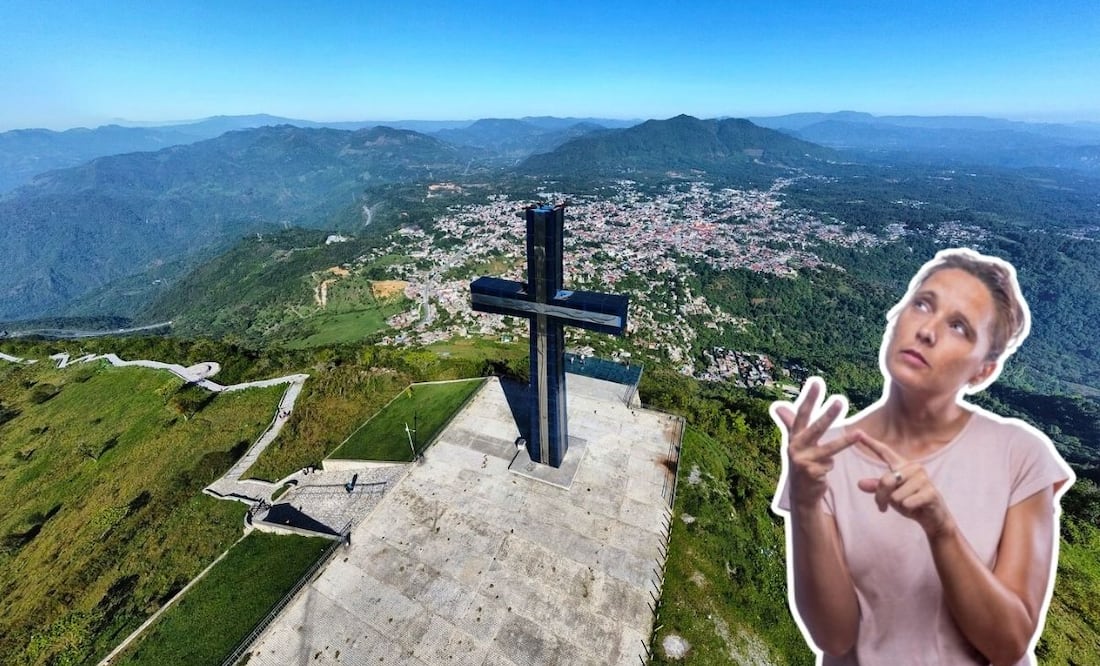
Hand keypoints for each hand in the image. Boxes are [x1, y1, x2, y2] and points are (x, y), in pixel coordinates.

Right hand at [772, 377, 856, 511]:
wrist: (800, 493)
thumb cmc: (801, 463)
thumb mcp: (795, 443)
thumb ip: (789, 424)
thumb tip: (778, 406)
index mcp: (794, 438)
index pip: (801, 415)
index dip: (809, 399)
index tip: (817, 382)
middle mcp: (795, 448)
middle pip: (815, 428)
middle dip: (828, 415)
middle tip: (840, 401)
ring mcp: (803, 461)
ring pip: (829, 449)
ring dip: (845, 442)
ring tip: (859, 434)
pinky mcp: (812, 473)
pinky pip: (829, 465)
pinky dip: (829, 466)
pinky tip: (822, 472)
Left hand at [854, 432, 955, 538]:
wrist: (932, 517)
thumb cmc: (909, 501)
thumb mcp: (889, 495)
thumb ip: (876, 488)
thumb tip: (859, 483)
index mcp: (901, 465)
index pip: (884, 451)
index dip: (870, 443)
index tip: (858, 432)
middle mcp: (913, 467)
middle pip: (885, 481)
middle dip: (881, 497)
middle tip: (885, 506)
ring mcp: (923, 478)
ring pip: (895, 495)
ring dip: (897, 505)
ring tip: (907, 504)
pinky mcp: (931, 491)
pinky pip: (907, 503)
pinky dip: (907, 509)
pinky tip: (915, 507)